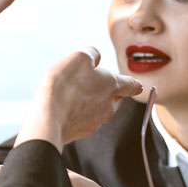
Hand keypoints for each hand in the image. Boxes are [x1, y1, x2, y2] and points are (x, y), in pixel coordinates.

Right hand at [15, 47, 142, 149]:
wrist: (48, 117)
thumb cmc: (65, 85)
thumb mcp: (79, 58)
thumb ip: (92, 54)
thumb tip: (96, 57)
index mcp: (113, 86)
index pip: (131, 85)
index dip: (134, 83)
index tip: (139, 86)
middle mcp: (109, 106)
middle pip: (116, 98)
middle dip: (109, 91)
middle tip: (93, 84)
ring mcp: (97, 121)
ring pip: (101, 109)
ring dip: (93, 102)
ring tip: (75, 95)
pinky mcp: (84, 132)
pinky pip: (87, 120)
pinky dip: (81, 113)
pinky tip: (67, 108)